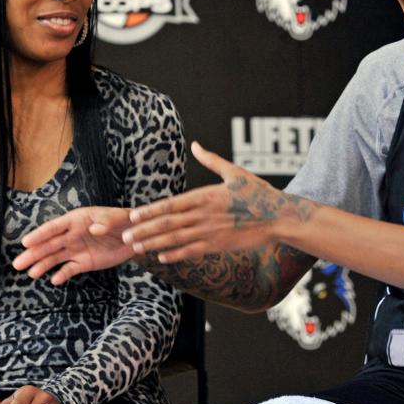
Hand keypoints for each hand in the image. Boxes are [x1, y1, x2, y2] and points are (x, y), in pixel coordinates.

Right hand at [14, 206, 133, 284]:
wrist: (135, 235)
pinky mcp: (84, 262)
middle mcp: (72, 235)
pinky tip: (54, 280)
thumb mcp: (118, 217)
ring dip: (43, 265)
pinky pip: (70, 269)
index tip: (26, 242)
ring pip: (56, 258)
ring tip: (30, 273)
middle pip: (49, 245)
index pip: (54, 227)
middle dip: (34, 254)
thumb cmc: (124, 220)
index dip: (40, 234)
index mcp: (76, 220)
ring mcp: (77, 249)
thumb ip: (106, 221)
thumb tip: (94, 229)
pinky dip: (62, 274)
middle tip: (18, 264)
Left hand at [122, 142, 316, 262]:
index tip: (132, 216)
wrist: (279, 216)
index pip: (171, 205)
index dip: (150, 211)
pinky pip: (193, 251)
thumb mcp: (234, 172)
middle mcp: (204, 214)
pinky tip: (161, 258)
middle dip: (144, 230)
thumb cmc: (258, 193)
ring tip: (136, 248)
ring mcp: (211, 232)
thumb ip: (211, 161)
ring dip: (154, 243)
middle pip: (168, 224)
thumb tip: (195, 145)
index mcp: (205, 196)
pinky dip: (176, 255)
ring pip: (176, 239)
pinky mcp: (219, 245)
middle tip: (125, 236)